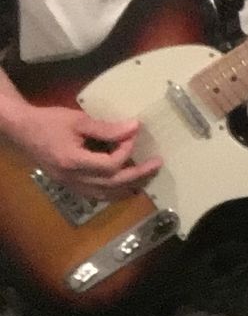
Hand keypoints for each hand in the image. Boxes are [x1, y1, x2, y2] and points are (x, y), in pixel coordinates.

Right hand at [10, 106, 160, 200]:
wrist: (23, 130)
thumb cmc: (50, 122)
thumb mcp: (79, 121)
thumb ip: (107, 128)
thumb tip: (135, 127)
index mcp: (73, 162)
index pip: (110, 165)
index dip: (126, 151)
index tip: (133, 134)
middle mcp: (72, 178)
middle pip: (111, 184)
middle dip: (137, 175)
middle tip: (157, 164)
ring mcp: (69, 184)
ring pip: (104, 194)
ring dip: (127, 187)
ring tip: (147, 178)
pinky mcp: (68, 184)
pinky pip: (94, 194)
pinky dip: (112, 191)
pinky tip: (124, 185)